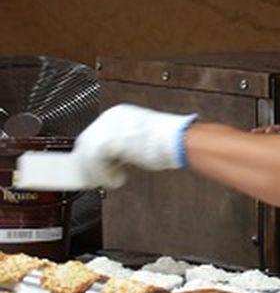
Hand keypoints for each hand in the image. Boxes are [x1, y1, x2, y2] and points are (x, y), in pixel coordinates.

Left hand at [73, 103, 197, 188]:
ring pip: (88, 156)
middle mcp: (109, 117)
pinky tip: (115, 180)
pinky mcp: (106, 143)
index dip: (94, 153)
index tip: (96, 165)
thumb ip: (124, 142)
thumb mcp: (142, 136)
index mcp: (118, 113)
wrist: (180, 141)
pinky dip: (104, 176)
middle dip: (90, 163)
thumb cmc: (170, 140)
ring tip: (109, 180)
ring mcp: (106, 129)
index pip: (95, 134)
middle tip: (97, 176)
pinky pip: (95, 165)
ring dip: (97, 172)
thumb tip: (115, 155)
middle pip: (86, 144)